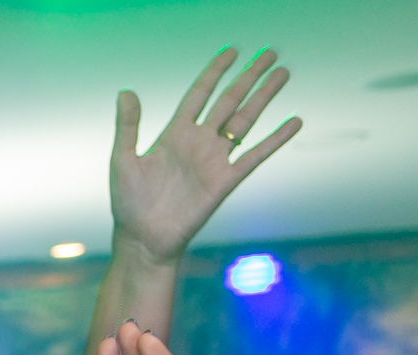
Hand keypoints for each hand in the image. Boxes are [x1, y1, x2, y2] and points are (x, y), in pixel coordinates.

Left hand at [111, 47, 300, 265]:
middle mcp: (198, 142)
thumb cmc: (128, 203)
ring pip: (245, 120)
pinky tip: (294, 121)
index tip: (231, 52)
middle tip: (270, 53)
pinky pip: (255, 155)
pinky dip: (275, 139)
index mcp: (174, 134)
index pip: (199, 95)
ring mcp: (214, 160)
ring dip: (264, 97)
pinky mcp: (225, 181)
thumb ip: (128, 126)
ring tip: (283, 73)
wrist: (143, 239)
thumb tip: (126, 92)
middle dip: (249, 77)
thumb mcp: (122, 160)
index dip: (214, 72)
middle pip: (229, 101)